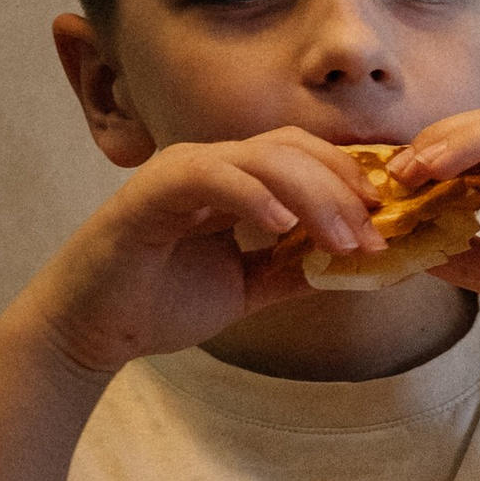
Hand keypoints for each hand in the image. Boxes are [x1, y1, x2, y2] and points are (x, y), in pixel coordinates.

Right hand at [12, 132, 378, 380]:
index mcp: (232, 180)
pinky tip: (282, 225)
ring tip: (343, 239)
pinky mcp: (151, 193)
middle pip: (293, 149)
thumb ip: (294, 270)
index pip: (304, 158)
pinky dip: (252, 195)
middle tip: (376, 234)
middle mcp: (209, 164)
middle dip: (344, 188)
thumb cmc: (160, 303)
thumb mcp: (248, 287)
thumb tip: (354, 266)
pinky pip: (211, 177)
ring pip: (262, 158)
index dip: (350, 183)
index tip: (388, 223)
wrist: (91, 331)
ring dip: (313, 195)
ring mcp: (179, 172)